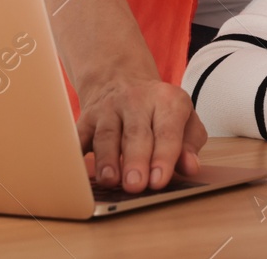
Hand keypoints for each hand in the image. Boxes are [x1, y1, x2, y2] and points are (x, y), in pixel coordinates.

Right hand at [77, 73, 206, 193]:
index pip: (167, 131)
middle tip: (136, 186)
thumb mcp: (184, 119)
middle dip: (136, 161)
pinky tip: (78, 172)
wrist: (122, 80)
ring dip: (107, 159)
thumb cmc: (158, 111)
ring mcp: (108, 108)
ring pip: (106, 135)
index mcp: (167, 101)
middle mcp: (137, 100)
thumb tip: (191, 167)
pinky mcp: (86, 118)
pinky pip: (78, 136)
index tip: (159, 180)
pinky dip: (76, 153)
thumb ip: (190, 144)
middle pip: (136, 134)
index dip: (164, 156)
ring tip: (110, 181)